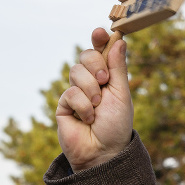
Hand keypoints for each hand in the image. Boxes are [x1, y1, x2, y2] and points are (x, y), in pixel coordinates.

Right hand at [56, 28, 133, 171]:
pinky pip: (70, 92)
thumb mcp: (121, 94)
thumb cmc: (116, 125)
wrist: (103, 152)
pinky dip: (82, 105)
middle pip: (86, 56)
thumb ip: (118, 68)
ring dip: (90, 90)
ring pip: (76, 72)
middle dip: (95, 65)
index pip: (101, 52)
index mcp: (108, 78)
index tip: (100, 32)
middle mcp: (92, 82)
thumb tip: (119, 40)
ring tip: (97, 107)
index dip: (99, 40)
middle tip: (103, 80)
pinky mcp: (63, 104)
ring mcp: (76, 92)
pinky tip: (87, 119)